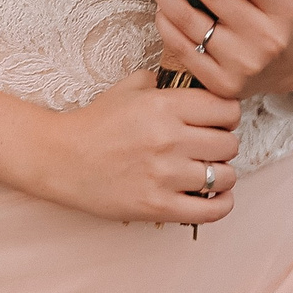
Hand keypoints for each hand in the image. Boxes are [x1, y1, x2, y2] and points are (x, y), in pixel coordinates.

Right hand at [34, 68, 241, 224]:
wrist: (61, 159)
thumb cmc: (94, 124)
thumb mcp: (126, 90)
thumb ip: (160, 84)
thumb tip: (190, 87)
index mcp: (162, 105)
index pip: (226, 108)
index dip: (226, 115)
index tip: (217, 121)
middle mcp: (169, 138)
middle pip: (230, 143)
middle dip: (223, 143)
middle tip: (209, 147)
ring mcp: (165, 175)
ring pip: (226, 176)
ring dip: (221, 174)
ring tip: (207, 171)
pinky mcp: (160, 206)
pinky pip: (213, 209)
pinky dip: (221, 203)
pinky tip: (213, 196)